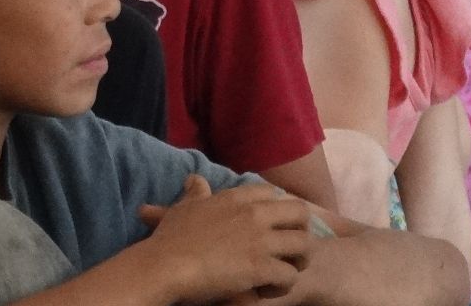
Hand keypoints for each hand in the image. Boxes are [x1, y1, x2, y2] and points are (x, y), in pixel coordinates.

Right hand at [137, 174, 313, 303]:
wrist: (166, 265)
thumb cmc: (171, 238)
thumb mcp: (183, 208)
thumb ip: (195, 192)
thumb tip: (194, 179)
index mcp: (237, 198)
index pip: (272, 192)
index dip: (276, 208)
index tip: (271, 225)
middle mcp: (255, 215)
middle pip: (300, 212)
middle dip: (301, 230)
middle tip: (288, 249)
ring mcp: (260, 241)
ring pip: (304, 245)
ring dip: (297, 261)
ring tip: (283, 272)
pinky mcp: (261, 268)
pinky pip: (289, 276)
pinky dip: (282, 286)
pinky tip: (266, 290)